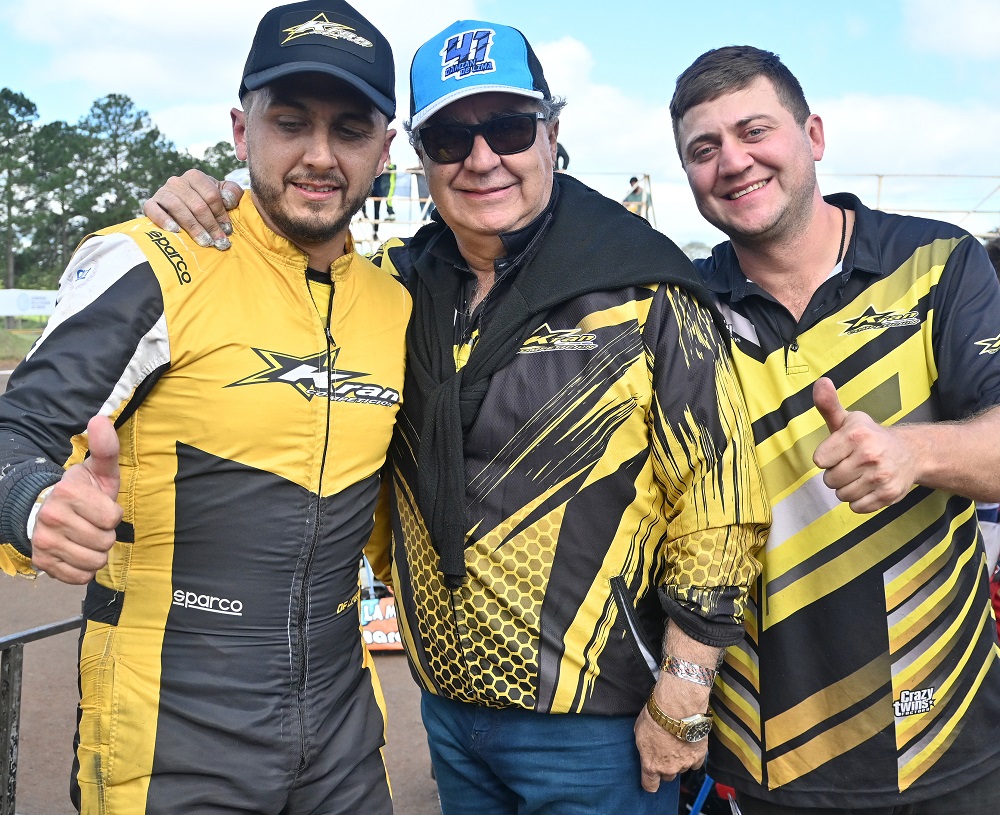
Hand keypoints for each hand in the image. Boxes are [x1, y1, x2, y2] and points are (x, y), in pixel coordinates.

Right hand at [30, 416, 123, 583]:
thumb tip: (100, 420)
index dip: (112, 514)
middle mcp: (51, 518)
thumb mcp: (97, 470)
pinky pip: (80, 577)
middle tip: (94, 524)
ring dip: (97, 552)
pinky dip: (84, 569)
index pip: (112, 518)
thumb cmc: (82, 491)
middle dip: (106, 534)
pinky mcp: (43, 563)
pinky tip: (77, 552)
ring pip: (94, 562)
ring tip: (87, 537)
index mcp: (68, 493)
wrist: (46, 511)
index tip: (101, 507)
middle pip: (105, 542)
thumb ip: (105, 448)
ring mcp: (44, 543)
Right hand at [142, 169, 243, 249]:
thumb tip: (228, 200)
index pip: (211, 196)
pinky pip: (153, 210)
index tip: (228, 230)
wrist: (181, 205)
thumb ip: (232, 192)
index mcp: (195, 177)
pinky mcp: (151, 203)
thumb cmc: (206, 200)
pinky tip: (175, 231)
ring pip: (179, 208)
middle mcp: (177, 181)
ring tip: (204, 242)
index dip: (221, 215)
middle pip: (197, 205)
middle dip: (211, 226)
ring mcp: (163, 192)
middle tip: (219, 242)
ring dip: (193, 227)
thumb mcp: (222, 192)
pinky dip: (163, 220)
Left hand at [634, 697, 707, 792]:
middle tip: (664, 752)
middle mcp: (669, 768)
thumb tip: (647, 748)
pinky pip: (695, 763)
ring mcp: (685, 763)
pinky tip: (688, 745)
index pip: (650, 785)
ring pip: (682, 769)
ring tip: (676, 743)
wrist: (677, 708)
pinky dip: (692, 757)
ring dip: (679, 760)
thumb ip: (644, 747)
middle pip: (667, 777)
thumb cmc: (656, 717)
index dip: (650, 782)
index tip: (650, 778)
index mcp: (651, 764)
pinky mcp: (699, 756)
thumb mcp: (639, 732)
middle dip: (665, 767)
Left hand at [813, 377, 916, 511]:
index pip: (820, 460)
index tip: (840, 450)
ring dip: (847, 488)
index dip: (827, 457)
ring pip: (841, 495)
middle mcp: (870, 455)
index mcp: (856, 435)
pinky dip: (860, 500)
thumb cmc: (869, 437)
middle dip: (837, 473)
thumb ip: (828, 405)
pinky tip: (869, 486)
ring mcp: (881, 477)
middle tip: (852, 463)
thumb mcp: (848, 420)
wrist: (910, 453)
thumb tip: (820, 382)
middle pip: (829, 480)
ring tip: (860, 474)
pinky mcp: (889, 495)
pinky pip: (857, 507)